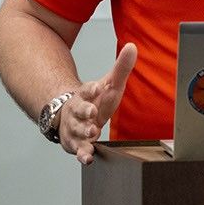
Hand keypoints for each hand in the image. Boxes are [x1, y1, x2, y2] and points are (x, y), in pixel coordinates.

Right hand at [59, 43, 136, 164]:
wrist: (71, 117)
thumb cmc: (95, 100)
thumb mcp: (109, 85)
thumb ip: (121, 68)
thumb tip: (132, 46)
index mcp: (85, 95)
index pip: (86, 90)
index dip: (90, 89)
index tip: (97, 87)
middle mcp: (76, 111)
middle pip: (78, 110)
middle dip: (84, 111)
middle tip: (92, 113)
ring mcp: (74, 128)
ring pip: (76, 130)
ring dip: (84, 132)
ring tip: (92, 133)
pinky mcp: (75, 144)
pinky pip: (78, 150)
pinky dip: (82, 154)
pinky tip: (88, 158)